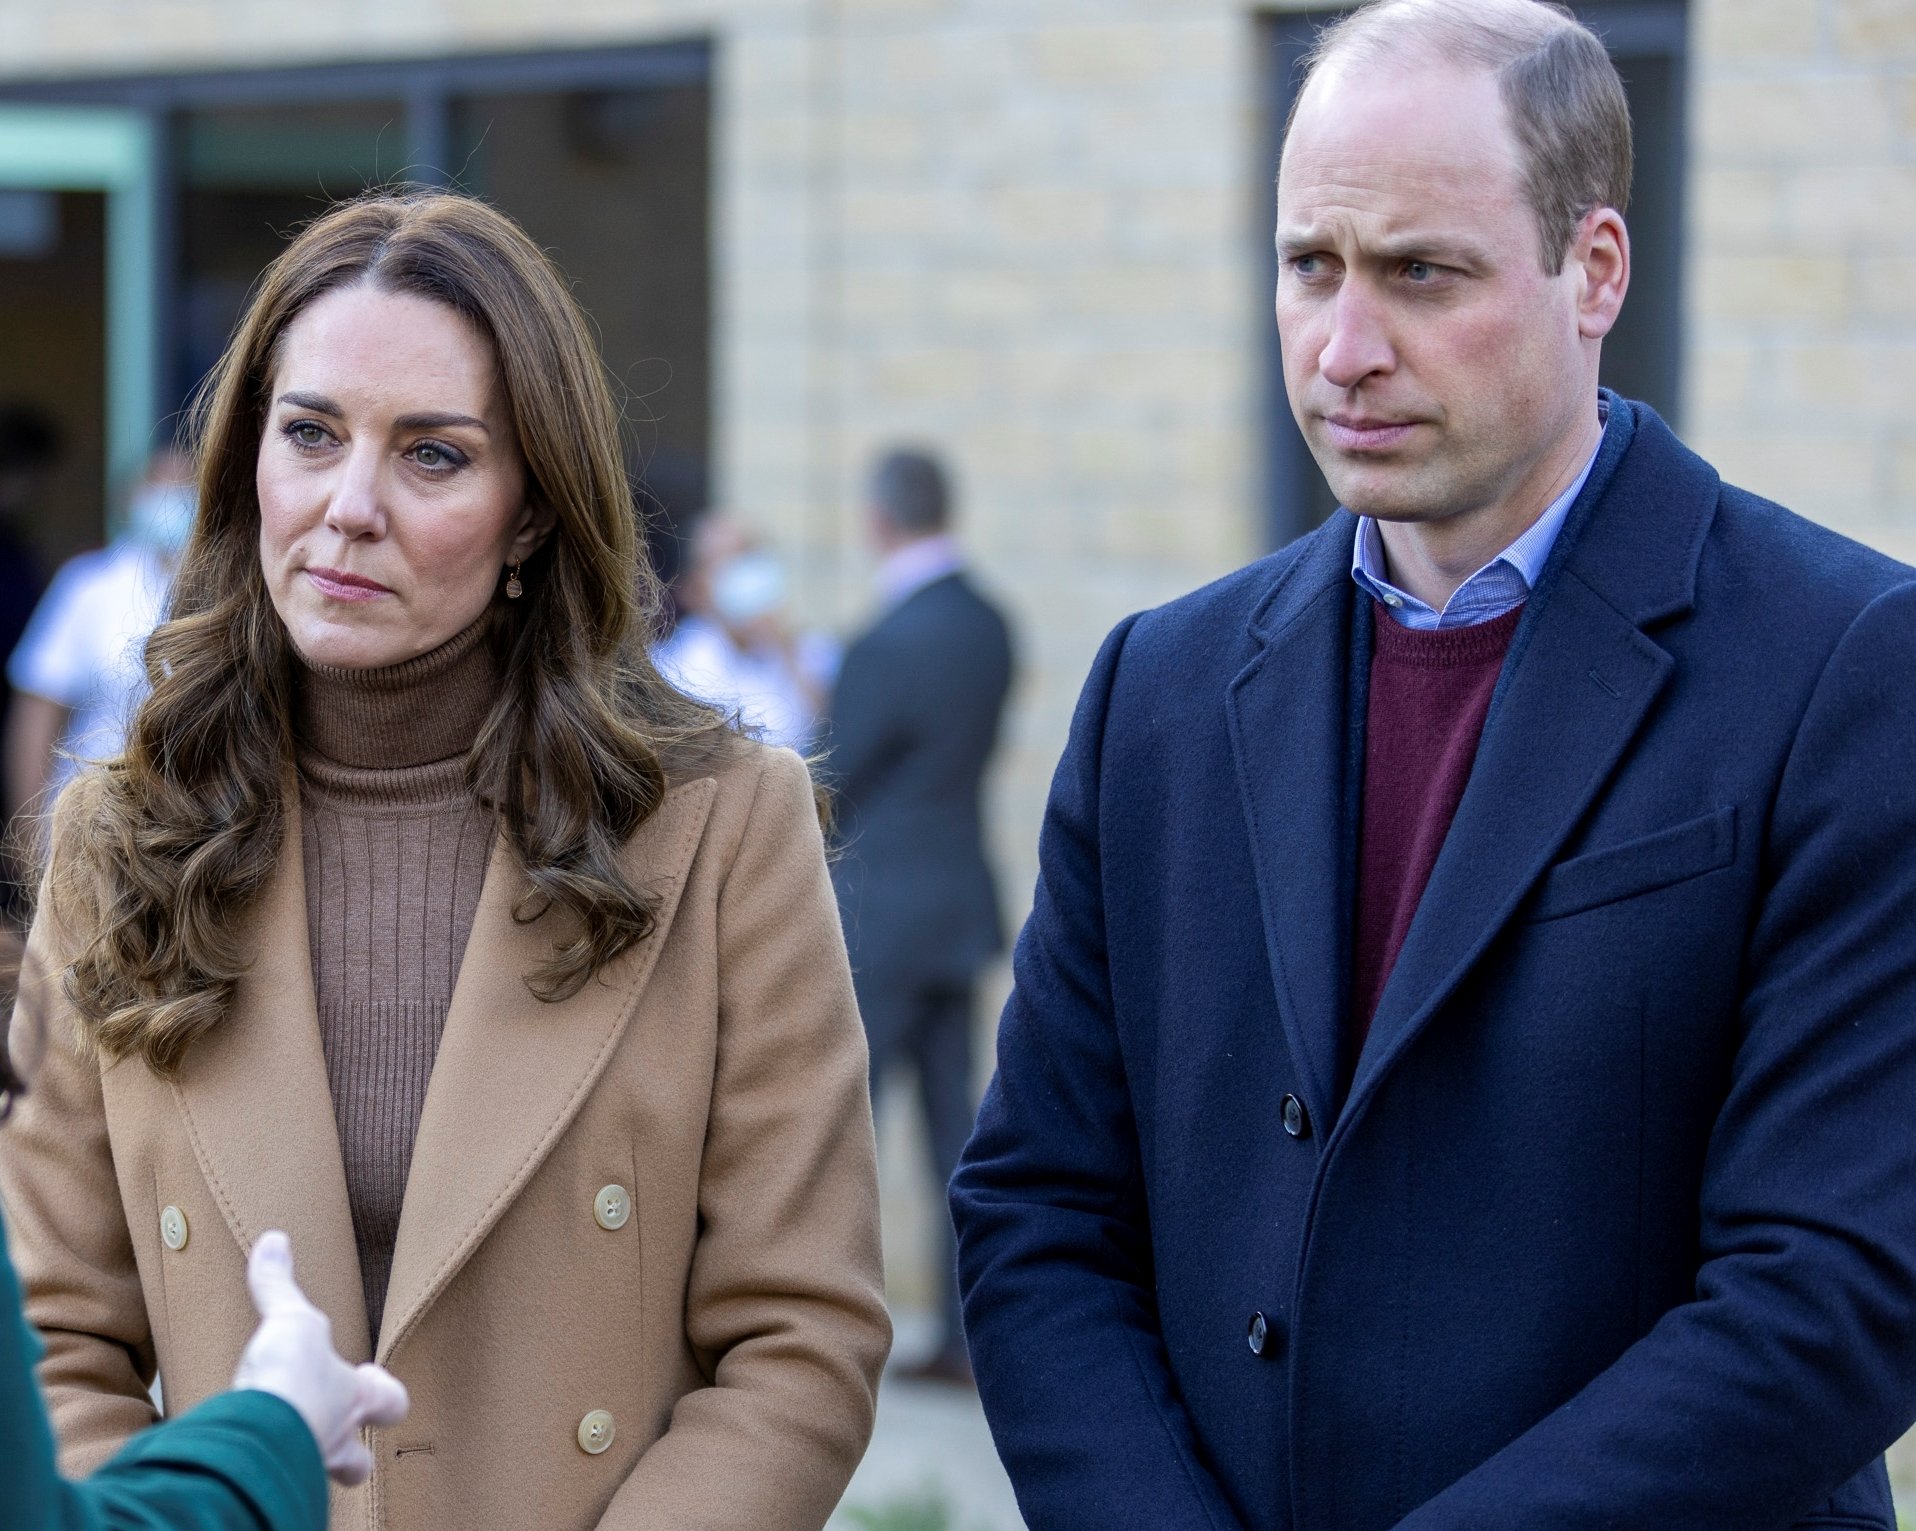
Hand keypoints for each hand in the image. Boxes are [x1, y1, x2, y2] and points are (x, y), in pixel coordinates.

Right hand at [231, 1230, 408, 1484]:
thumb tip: (274, 1242)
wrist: (256, 1435)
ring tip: (287, 1447)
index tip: (373, 1376)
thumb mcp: (289, 1318)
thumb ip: (279, 1285)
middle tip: (335, 1434)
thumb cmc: (293, 1378)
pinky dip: (263, 1469)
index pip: (391, 1400)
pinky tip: (246, 1460)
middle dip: (352, 1453)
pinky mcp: (267, 1480)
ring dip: (306, 1460)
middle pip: (359, 1462)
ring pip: (317, 1473)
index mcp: (356, 1397)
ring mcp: (304, 1465)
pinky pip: (272, 1480)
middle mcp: (335, 1437)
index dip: (386, 1392)